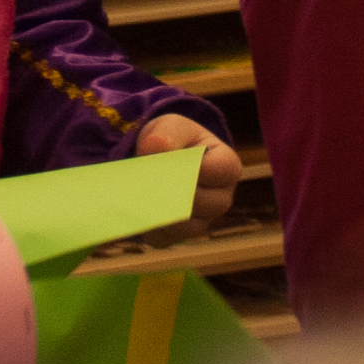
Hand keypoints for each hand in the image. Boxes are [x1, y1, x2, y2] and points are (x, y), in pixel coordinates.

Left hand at [135, 113, 244, 228]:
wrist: (155, 159)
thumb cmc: (172, 140)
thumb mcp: (171, 126)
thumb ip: (169, 133)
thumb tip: (156, 147)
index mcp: (227, 166)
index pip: (222, 170)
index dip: (198, 168)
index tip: (174, 163)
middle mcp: (220, 198)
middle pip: (205, 203)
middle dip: (176, 191)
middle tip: (150, 182)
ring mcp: (201, 220)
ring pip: (186, 226)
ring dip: (162, 212)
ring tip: (140, 196)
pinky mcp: (177, 236)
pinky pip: (165, 238)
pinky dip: (149, 226)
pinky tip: (136, 211)